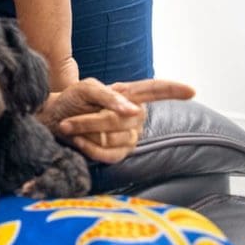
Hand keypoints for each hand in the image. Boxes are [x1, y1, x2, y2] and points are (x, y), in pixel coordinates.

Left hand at [39, 78, 195, 163]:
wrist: (53, 120)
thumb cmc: (71, 101)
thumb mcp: (85, 88)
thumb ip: (109, 95)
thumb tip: (134, 111)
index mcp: (129, 94)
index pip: (154, 90)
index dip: (172, 90)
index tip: (192, 91)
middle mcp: (134, 115)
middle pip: (123, 120)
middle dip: (91, 121)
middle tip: (68, 121)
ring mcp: (129, 136)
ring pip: (114, 138)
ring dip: (86, 133)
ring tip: (70, 128)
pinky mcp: (120, 153)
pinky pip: (109, 155)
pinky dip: (89, 148)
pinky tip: (78, 140)